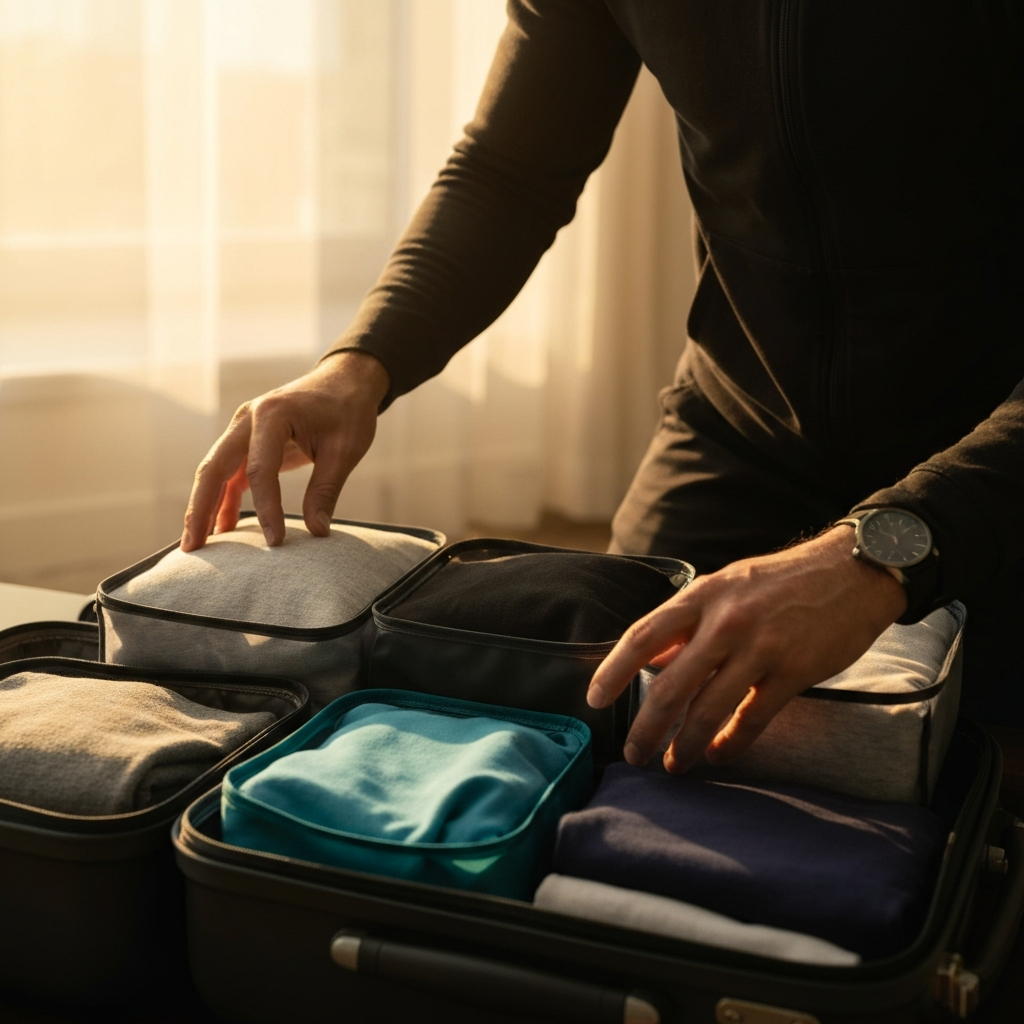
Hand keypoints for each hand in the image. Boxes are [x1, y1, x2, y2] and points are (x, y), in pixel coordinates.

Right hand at [181, 351, 389, 550]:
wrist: (346, 381)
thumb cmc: (348, 411)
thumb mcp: (344, 450)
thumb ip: (326, 490)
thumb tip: (317, 532)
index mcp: (272, 415)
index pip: (260, 469)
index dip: (266, 509)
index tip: (276, 542)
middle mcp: (248, 418)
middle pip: (214, 468)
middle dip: (200, 509)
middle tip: (193, 549)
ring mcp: (243, 429)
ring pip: (214, 472)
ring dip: (204, 507)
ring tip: (197, 546)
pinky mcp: (249, 441)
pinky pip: (230, 474)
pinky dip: (223, 500)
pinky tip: (223, 529)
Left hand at [586, 527, 907, 772]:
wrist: (853, 572)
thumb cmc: (781, 581)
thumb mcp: (726, 587)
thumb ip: (687, 623)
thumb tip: (649, 658)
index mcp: (702, 596)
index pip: (643, 636)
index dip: (613, 670)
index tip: (595, 699)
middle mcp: (725, 622)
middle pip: (670, 686)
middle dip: (646, 728)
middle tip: (633, 753)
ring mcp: (760, 647)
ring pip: (708, 709)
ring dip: (685, 745)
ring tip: (673, 765)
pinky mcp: (794, 672)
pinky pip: (753, 718)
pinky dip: (731, 743)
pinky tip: (717, 755)